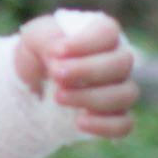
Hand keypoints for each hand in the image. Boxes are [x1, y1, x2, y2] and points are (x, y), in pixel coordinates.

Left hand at [20, 6, 136, 141]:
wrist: (32, 83)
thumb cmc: (41, 52)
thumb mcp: (34, 37)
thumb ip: (45, 38)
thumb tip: (58, 58)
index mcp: (102, 34)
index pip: (108, 32)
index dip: (85, 43)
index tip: (56, 52)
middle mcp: (118, 60)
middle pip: (122, 63)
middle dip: (88, 70)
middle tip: (56, 75)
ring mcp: (120, 89)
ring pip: (125, 94)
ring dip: (91, 97)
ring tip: (58, 97)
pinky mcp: (115, 116)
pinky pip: (124, 124)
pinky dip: (104, 125)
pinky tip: (79, 122)